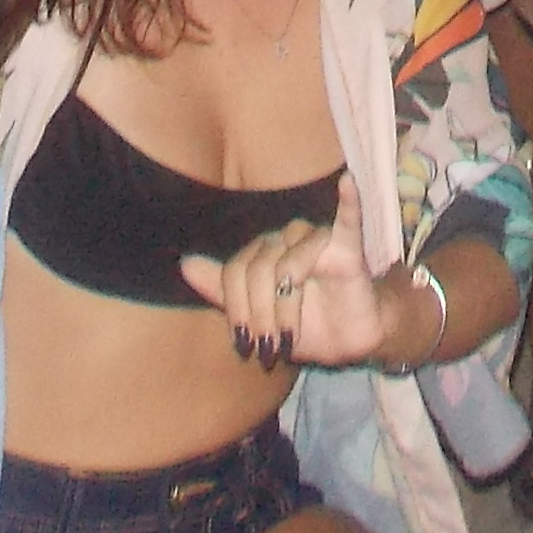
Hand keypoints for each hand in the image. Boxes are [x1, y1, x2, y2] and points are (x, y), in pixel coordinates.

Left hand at [182, 217, 401, 370]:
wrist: (347, 341)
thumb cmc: (303, 322)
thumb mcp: (258, 313)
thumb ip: (221, 287)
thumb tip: (184, 263)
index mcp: (264, 248)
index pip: (234, 270)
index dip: (236, 309)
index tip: (244, 344)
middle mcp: (287, 236)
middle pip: (258, 270)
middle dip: (259, 315)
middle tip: (268, 349)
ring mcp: (318, 239)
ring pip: (287, 267)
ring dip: (285, 309)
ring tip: (288, 340)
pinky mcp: (348, 248)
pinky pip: (348, 220)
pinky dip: (348, 202)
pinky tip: (346, 182)